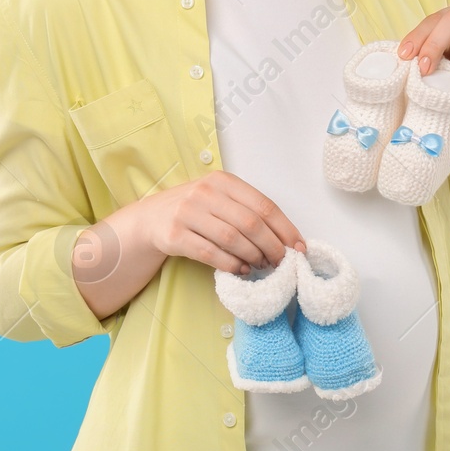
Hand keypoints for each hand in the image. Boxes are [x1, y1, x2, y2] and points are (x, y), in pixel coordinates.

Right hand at [133, 171, 306, 275]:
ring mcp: (187, 212)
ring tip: (261, 265)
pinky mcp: (174, 235)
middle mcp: (205, 192)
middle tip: (280, 261)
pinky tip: (241, 269)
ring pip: (232, 238)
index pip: (263, 204)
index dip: (285, 228)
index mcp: (223, 181)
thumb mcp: (219, 199)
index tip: (299, 247)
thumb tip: (285, 239)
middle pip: (250, 223)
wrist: (150, 219)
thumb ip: (247, 211)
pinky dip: (230, 264)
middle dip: (271, 246)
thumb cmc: (194, 210)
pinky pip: (210, 253)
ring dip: (252, 256)